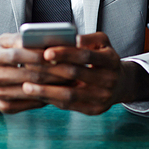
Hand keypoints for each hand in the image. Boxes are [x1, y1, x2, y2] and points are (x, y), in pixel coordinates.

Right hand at [0, 33, 73, 113]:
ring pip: (31, 91)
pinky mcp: (5, 108)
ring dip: (54, 85)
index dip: (37, 55)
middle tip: (73, 68)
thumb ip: (20, 38)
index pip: (17, 55)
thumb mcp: (3, 42)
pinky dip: (47, 97)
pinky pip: (30, 103)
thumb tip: (43, 38)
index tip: (56, 53)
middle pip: (27, 75)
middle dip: (52, 72)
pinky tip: (62, 90)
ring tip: (73, 79)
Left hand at [20, 32, 148, 114]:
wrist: (121, 84)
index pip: (85, 56)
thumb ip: (87, 39)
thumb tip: (69, 38)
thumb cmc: (104, 58)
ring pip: (70, 94)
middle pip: (75, 74)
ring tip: (27, 85)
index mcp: (111, 60)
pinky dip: (52, 100)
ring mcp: (102, 97)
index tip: (46, 52)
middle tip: (28, 67)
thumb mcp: (102, 43)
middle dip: (50, 70)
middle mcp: (109, 80)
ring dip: (46, 91)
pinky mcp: (94, 110)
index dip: (65, 53)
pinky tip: (37, 95)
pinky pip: (70, 106)